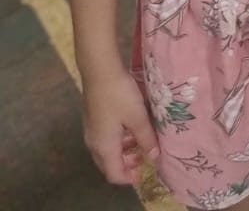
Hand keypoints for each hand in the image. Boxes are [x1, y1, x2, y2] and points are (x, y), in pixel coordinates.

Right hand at [82, 67, 158, 184]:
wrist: (100, 70)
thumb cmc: (120, 95)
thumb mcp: (138, 117)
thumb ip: (146, 138)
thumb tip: (155, 157)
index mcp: (104, 147)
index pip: (114, 174)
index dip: (130, 178)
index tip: (145, 172)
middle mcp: (94, 143)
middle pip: (109, 164)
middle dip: (127, 164)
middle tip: (145, 155)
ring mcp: (91, 130)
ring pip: (107, 150)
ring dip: (124, 150)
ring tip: (142, 139)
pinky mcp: (93, 118)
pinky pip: (105, 138)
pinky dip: (119, 139)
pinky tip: (131, 125)